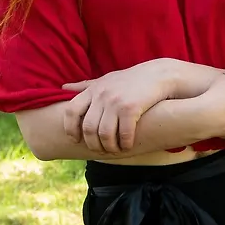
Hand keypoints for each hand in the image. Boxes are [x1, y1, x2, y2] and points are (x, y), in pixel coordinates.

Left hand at [61, 59, 186, 152]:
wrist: (161, 74)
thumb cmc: (132, 79)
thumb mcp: (106, 79)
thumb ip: (85, 85)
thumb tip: (63, 87)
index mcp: (93, 89)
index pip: (71, 112)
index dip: (71, 129)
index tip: (76, 140)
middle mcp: (102, 95)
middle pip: (88, 128)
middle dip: (93, 144)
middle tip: (100, 150)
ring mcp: (116, 102)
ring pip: (104, 134)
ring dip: (109, 146)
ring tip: (114, 149)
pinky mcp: (131, 108)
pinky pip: (123, 133)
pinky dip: (125, 143)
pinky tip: (127, 145)